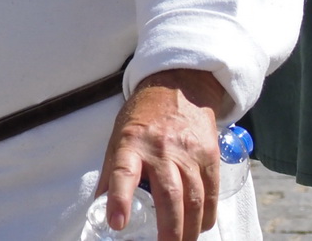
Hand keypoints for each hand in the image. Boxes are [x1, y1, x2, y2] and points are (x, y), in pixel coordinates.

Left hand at [97, 69, 227, 240]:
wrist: (179, 85)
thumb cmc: (143, 117)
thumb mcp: (118, 138)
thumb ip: (112, 174)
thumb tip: (100, 210)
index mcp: (131, 143)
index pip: (123, 171)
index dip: (119, 198)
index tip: (117, 223)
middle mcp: (161, 147)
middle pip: (169, 195)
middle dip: (169, 230)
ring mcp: (188, 151)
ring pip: (194, 198)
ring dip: (190, 230)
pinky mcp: (209, 154)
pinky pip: (211, 192)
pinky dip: (207, 216)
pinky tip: (200, 228)